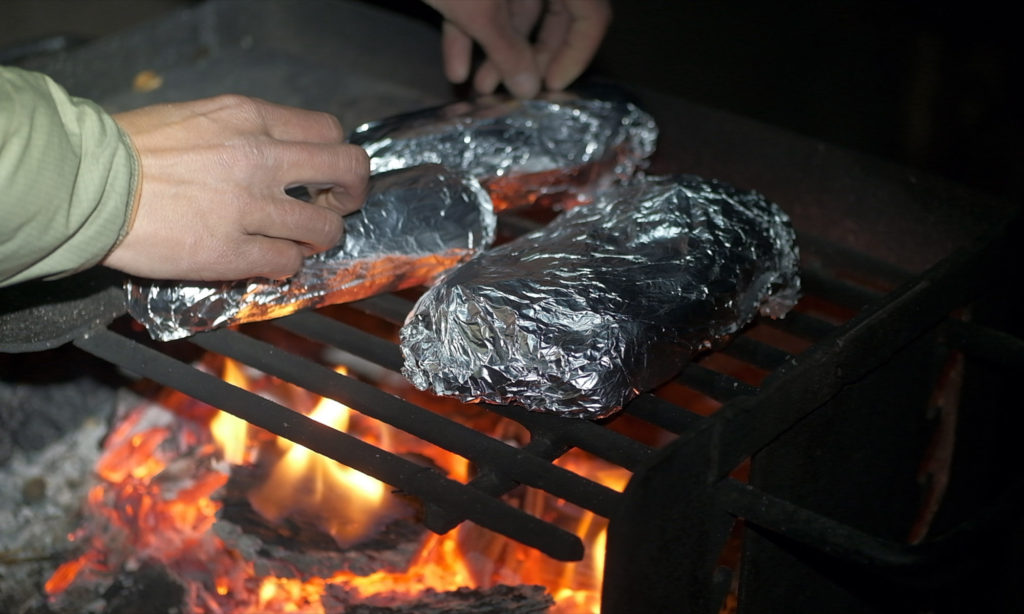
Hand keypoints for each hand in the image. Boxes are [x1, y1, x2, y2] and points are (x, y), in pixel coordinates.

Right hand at [103, 95, 368, 280]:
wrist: (88, 184)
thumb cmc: (131, 150)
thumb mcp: (198, 117)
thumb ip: (244, 132)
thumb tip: (277, 154)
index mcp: (251, 118)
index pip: (328, 130)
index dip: (336, 156)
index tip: (326, 174)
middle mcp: (261, 157)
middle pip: (348, 171)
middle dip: (352, 194)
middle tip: (336, 207)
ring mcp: (251, 207)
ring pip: (325, 228)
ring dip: (318, 239)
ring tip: (296, 241)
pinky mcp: (234, 251)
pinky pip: (288, 263)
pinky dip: (285, 266)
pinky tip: (266, 262)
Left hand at [425, 0, 611, 97]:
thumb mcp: (479, 10)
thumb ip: (508, 50)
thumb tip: (529, 87)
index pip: (591, 14)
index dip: (576, 53)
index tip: (554, 87)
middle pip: (554, 12)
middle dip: (529, 57)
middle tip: (514, 92)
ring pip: (515, 8)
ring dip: (496, 51)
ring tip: (478, 90)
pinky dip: (471, 29)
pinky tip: (454, 66)